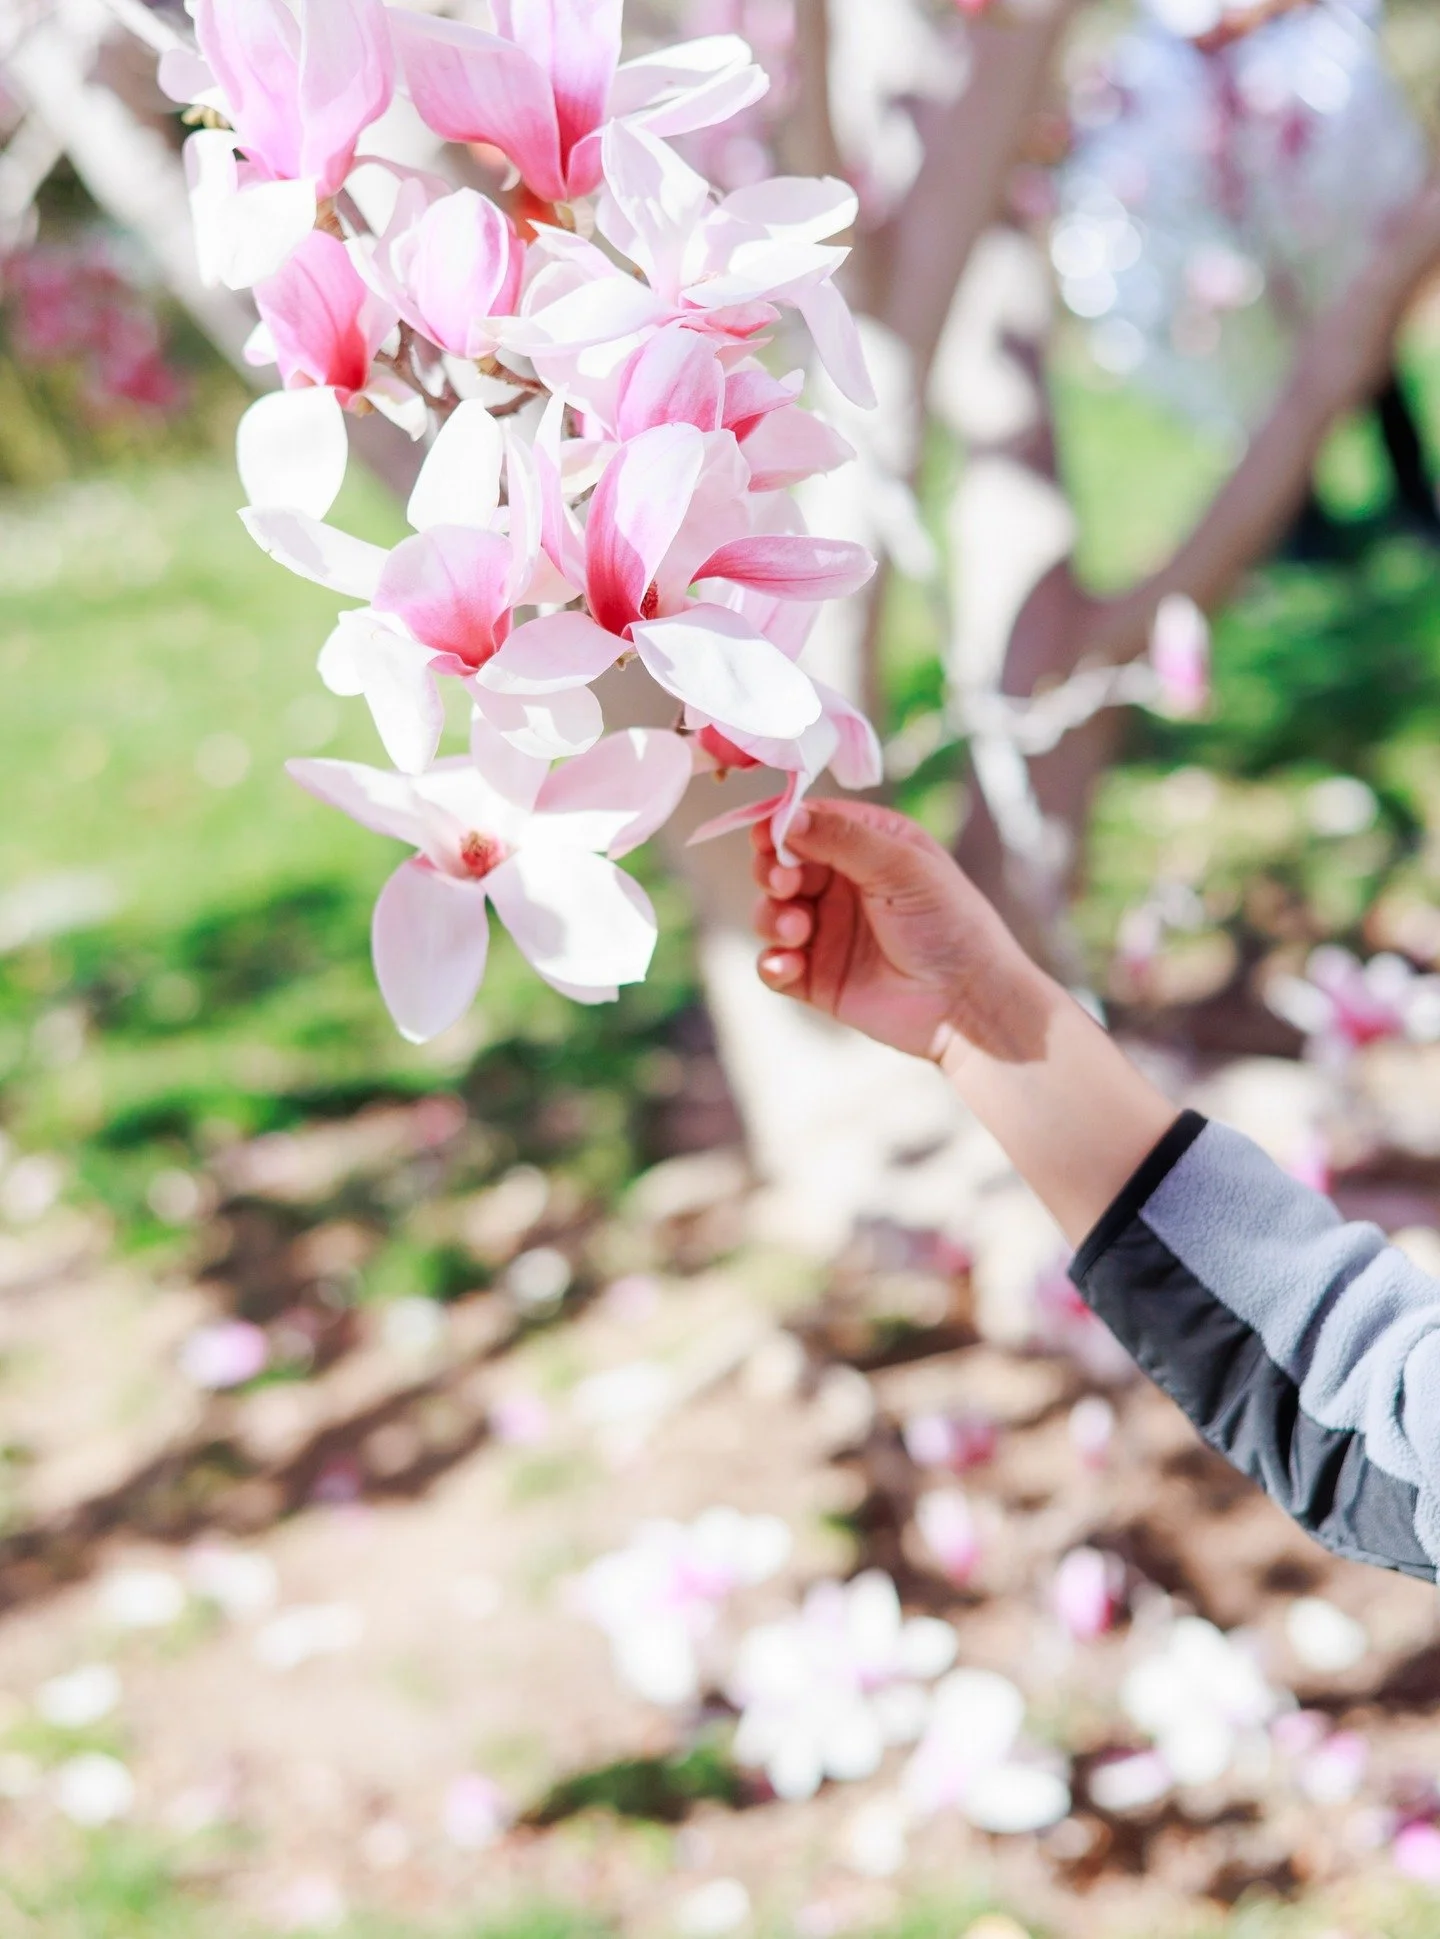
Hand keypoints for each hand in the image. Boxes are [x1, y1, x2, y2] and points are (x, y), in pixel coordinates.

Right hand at [753, 800, 1051, 1065]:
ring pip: (771, 914)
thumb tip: (787, 818)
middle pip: (781, 866)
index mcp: (868, 846)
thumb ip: (842, 838)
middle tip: (784, 883)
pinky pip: (775, 965)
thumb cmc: (950, 923)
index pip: (809, 823)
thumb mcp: (902, 866)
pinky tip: (788, 964)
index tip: (767, 837)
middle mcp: (842, 884)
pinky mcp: (817, 977)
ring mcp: (827, 932)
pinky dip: (772, 963)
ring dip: (771, 917)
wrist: (968, 1003)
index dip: (782, 827)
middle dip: (772, 872)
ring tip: (796, 928)